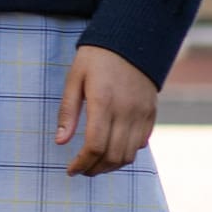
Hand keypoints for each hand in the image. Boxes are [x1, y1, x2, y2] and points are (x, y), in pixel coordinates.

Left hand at [56, 45, 157, 175]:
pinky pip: (141, 143)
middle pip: (113, 156)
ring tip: (94, 165)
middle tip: (80, 170)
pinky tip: (111, 150)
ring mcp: (142, 114)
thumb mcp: (74, 79)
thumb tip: (60, 142)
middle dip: (95, 169)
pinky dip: (126, 153)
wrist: (131, 40)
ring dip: (111, 166)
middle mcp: (126, 112)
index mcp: (104, 103)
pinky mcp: (151, 113)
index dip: (82, 163)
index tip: (70, 170)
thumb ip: (67, 112)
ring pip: (129, 154)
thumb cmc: (95, 59)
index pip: (95, 145)